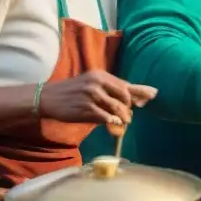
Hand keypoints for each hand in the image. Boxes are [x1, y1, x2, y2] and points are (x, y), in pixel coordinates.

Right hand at [39, 71, 156, 129]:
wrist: (46, 97)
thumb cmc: (73, 92)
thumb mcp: (91, 84)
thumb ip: (112, 90)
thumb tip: (138, 97)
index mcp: (100, 75)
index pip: (125, 85)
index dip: (140, 92)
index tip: (154, 96)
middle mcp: (97, 83)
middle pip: (124, 96)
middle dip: (129, 107)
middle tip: (129, 116)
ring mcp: (91, 95)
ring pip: (117, 108)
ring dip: (124, 117)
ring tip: (124, 122)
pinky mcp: (85, 109)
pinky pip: (105, 117)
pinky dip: (113, 121)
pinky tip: (115, 125)